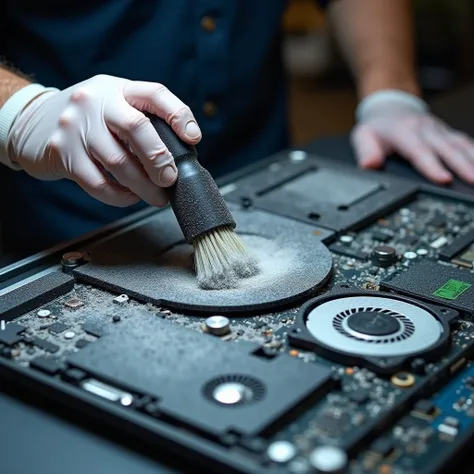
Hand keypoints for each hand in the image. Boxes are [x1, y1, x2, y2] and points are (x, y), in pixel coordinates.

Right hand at [7, 74, 201, 205]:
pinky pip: (99, 184)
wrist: (33, 123)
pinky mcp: (63, 153)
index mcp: (117, 89)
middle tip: (170, 179)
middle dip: (160, 159)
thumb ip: (141, 121)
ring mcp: (76, 127)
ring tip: (157, 197)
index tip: (193, 138)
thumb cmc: (88, 120)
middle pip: (137, 128)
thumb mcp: (113, 106)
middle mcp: (95, 103)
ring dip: (144, 187)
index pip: (154, 94)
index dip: (179, 115)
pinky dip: (120, 196)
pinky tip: (129, 196)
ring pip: (119, 163)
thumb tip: (179, 155)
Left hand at [351, 90, 473, 183]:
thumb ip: (366, 151)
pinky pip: (464, 142)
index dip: (432, 166)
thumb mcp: (363, 136)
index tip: (443, 179)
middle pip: (446, 149)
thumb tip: (369, 165)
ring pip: (459, 145)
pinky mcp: (447, 133)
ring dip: (472, 160)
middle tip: (473, 180)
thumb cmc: (378, 126)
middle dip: (462, 166)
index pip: (419, 151)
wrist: (390, 106)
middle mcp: (425, 130)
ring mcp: (438, 131)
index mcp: (404, 132)